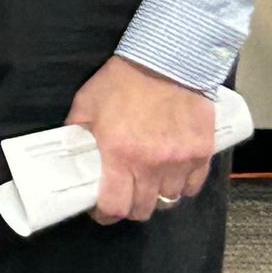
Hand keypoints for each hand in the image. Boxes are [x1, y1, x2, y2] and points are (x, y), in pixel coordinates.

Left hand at [66, 54, 215, 225]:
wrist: (168, 58)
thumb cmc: (123, 80)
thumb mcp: (86, 104)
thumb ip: (77, 133)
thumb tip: (69, 155)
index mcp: (119, 155)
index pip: (115, 206)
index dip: (105, 214)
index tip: (101, 209)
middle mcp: (151, 164)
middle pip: (143, 209)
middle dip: (130, 207)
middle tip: (124, 194)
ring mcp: (180, 160)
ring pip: (169, 200)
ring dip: (156, 195)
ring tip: (149, 182)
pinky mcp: (202, 152)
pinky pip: (193, 186)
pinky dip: (182, 185)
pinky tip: (172, 175)